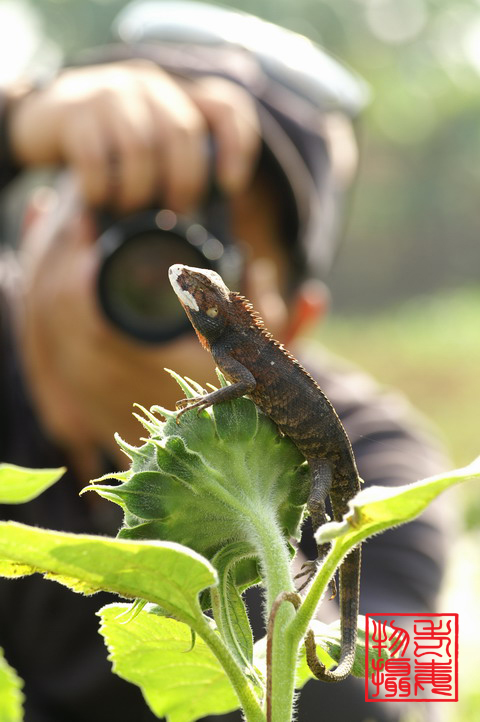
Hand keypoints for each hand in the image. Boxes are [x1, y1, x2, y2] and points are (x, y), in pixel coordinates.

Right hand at [8, 60, 259, 211]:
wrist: (42, 118)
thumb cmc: (110, 146)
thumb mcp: (148, 146)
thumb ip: (175, 167)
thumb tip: (209, 232)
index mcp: (177, 94)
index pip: (226, 105)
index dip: (238, 145)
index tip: (230, 186)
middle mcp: (150, 85)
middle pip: (184, 132)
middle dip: (185, 183)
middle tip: (174, 214)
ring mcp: (111, 93)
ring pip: (140, 147)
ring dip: (139, 191)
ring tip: (130, 211)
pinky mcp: (75, 110)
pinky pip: (94, 156)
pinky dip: (99, 187)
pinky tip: (98, 200)